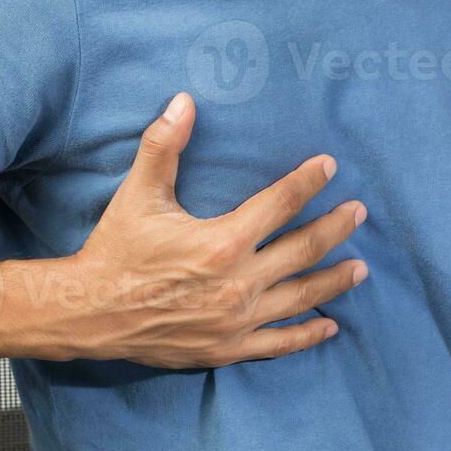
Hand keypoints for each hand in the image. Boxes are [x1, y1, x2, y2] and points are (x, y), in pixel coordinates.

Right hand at [66, 92, 366, 367]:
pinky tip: (329, 325)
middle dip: (336, 228)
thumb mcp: (138, 194)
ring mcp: (237, 320)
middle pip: (304, 249)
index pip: (281, 203)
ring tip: (360, 267)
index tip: (329, 167)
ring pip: (301, 297)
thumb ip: (164, 145)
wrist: (90, 312)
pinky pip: (279, 342)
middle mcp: (238, 283)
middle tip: (359, 213)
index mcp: (223, 241)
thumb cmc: (116, 250)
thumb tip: (184, 101)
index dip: (308, 181)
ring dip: (334, 280)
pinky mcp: (228, 348)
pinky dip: (307, 334)